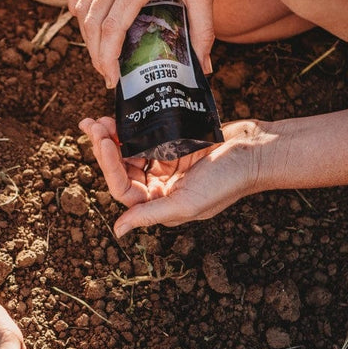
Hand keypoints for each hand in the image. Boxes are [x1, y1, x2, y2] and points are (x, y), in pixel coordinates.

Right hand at [67, 0, 218, 87]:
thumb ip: (203, 30)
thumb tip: (203, 68)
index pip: (113, 26)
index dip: (108, 57)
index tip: (113, 78)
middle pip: (92, 21)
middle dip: (96, 53)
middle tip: (107, 74)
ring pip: (82, 6)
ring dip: (86, 35)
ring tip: (100, 55)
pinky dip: (77, 6)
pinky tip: (86, 22)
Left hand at [79, 116, 271, 236]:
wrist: (256, 150)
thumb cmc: (227, 181)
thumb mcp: (186, 203)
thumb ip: (149, 215)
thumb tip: (117, 232)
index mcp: (161, 204)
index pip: (123, 188)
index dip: (108, 166)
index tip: (102, 140)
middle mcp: (160, 186)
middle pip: (121, 168)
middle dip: (103, 147)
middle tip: (91, 124)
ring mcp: (166, 164)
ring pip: (129, 151)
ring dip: (112, 136)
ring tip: (99, 119)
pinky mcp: (173, 144)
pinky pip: (145, 136)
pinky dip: (131, 128)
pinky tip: (120, 115)